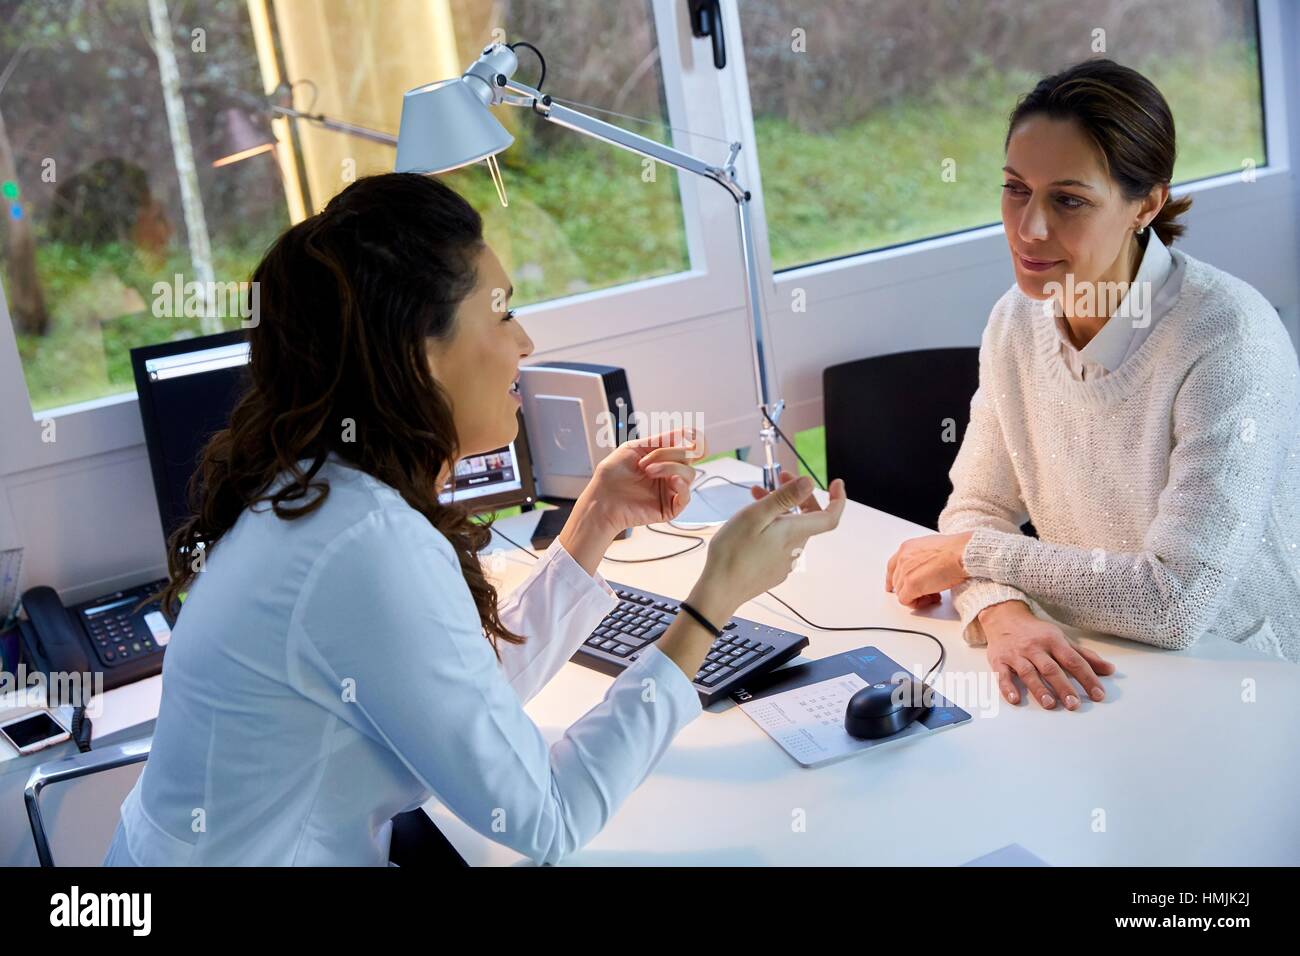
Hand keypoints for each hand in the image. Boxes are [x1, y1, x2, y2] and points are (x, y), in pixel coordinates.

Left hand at [580, 427, 706, 533]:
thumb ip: (659, 440)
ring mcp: (671, 490)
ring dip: (669, 468)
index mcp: (663, 458)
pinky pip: (686, 496)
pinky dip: (682, 486)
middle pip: (689, 457)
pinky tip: (672, 480)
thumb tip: (683, 432)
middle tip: (645, 462)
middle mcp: (670, 472)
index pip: (690, 447)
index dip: (697, 439)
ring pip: (689, 474)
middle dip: (668, 454)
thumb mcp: (633, 447)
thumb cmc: (611, 475)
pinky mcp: (670, 507)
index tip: (690, 434)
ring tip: (647, 472)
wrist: (601, 498)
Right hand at [658, 475, 845, 676]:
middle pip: (807, 518)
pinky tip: (752, 524)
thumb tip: (809, 482)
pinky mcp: (773, 570)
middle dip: (796, 495)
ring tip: (755, 496)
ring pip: (790, 529)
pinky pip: (780, 543)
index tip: (836, 483)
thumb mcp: (756, 515)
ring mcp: (784, 562)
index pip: (830, 516)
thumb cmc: (734, 551)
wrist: (719, 590)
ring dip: (779, 510)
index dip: (838, 499)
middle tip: (778, 477)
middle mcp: (795, 549)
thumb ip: (784, 498)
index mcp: (795, 533)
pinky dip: (773, 527)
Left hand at [885, 532, 973, 607]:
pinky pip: (905, 601)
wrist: (962, 553)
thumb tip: (924, 568)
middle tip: (928, 592)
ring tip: (933, 595)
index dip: (892, 578)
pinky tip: (930, 599)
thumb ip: (921, 557)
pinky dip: (917, 603)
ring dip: (916, 596)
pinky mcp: (911, 584)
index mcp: (907, 548)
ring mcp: (905, 572)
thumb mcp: (931, 547)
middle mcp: (903, 558)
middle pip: (897, 581)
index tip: (892, 586)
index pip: (892, 566)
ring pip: (901, 592)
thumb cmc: (955, 549)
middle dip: (911, 589)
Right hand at [979, 600, 1114, 709]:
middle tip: (1074, 705)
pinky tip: (1015, 699)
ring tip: (1050, 704)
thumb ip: (1084, 656)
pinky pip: (1003, 675)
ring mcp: (1016, 654)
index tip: (1098, 694)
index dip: (1087, 678)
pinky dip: (1008, 687)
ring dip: (1039, 689)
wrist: (1003, 617)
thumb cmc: (1036, 632)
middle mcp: (1035, 647)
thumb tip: (1109, 669)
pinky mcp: (999, 661)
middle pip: (1051, 669)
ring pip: (1028, 672)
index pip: (1074, 660)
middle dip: (1063, 687)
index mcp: (1053, 641)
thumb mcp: (1061, 639)